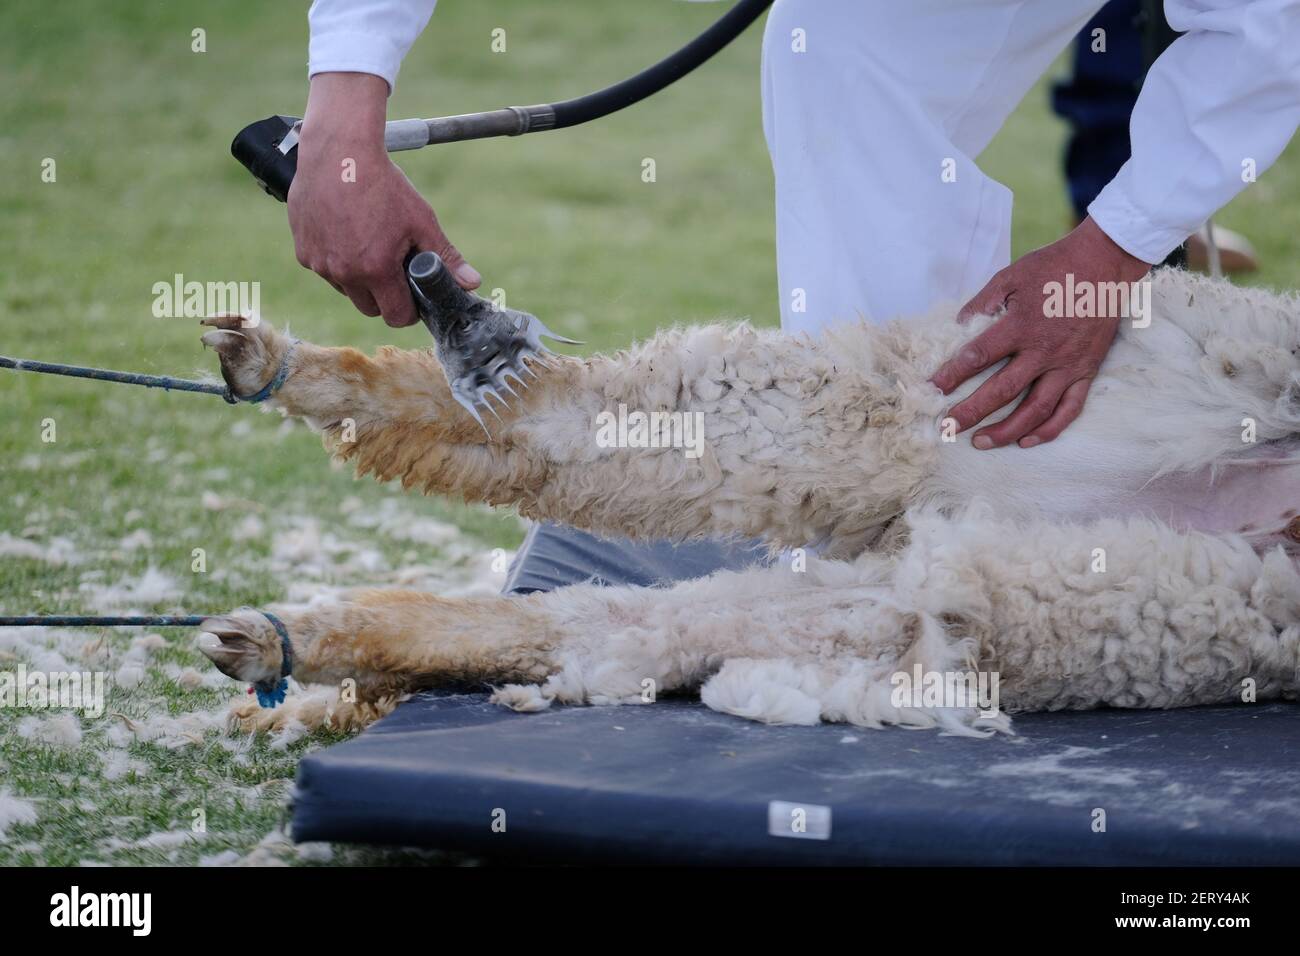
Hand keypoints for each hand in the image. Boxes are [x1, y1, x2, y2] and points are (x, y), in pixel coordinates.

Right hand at [287, 72, 480, 327]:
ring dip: (358, 279)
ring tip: (369, 245)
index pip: (395, 317)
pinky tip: (346, 234)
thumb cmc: (383, 184)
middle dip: (384, 297)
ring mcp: (319, 264)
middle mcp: (344, 273)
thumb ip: (446, 257)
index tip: (413, 296)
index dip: (409, 311)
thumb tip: (472, 284)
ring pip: (345, 289)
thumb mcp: (422, 220)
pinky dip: (336, 260)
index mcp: (376, 270)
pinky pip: (324, 269)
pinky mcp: (303, 251)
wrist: (339, 152)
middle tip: (393, 270)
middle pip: (369, 309)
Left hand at [930, 217, 1150, 448]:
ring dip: (1007, 430)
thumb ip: (982, 303)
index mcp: (1021, 325)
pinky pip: (1069, 409)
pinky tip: (1026, 441)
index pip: (979, 356)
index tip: (932, 389)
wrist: (1106, 262)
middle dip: (971, 412)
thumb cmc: (1054, 267)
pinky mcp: (1087, 371)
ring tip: (981, 442)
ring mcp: (1068, 365)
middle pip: (1002, 391)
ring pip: (1035, 409)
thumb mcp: (1010, 276)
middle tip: (948, 427)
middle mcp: (1044, 351)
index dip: (952, 374)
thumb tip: (957, 326)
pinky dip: (1049, 429)